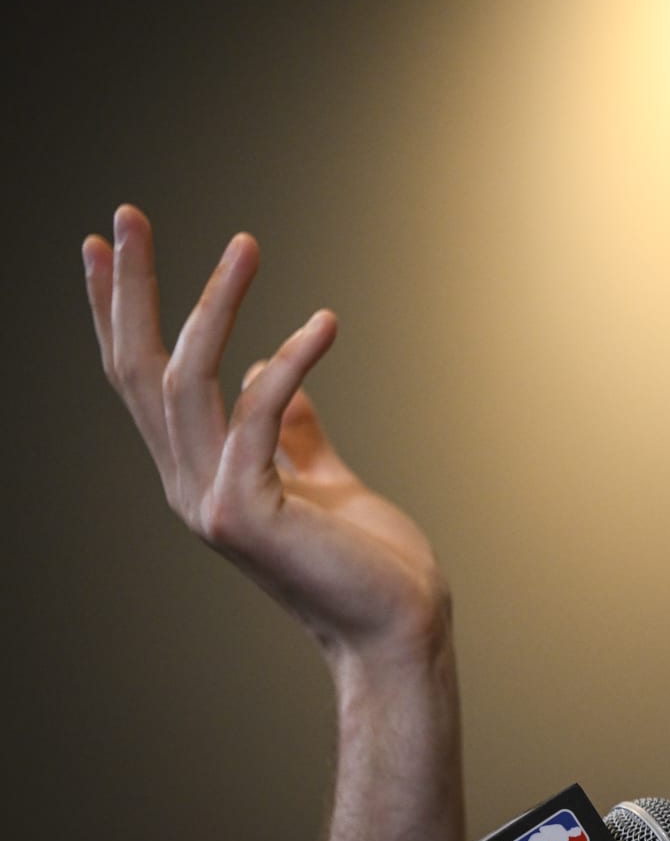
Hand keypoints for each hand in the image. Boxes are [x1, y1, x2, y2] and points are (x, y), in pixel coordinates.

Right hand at [82, 205, 447, 662]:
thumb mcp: (322, 475)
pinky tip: (324, 324)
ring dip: (215, 304)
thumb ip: (293, 427)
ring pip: (188, 379)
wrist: (396, 626)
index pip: (141, 380)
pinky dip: (292, 361)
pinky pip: (262, 412)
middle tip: (125, 214)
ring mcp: (212, 499)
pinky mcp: (248, 512)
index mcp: (200, 471)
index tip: (102, 246)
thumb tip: (276, 365)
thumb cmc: (367, 558)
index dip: (116, 312)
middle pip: (137, 369)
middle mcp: (189, 483)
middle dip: (127, 288)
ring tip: (246, 243)